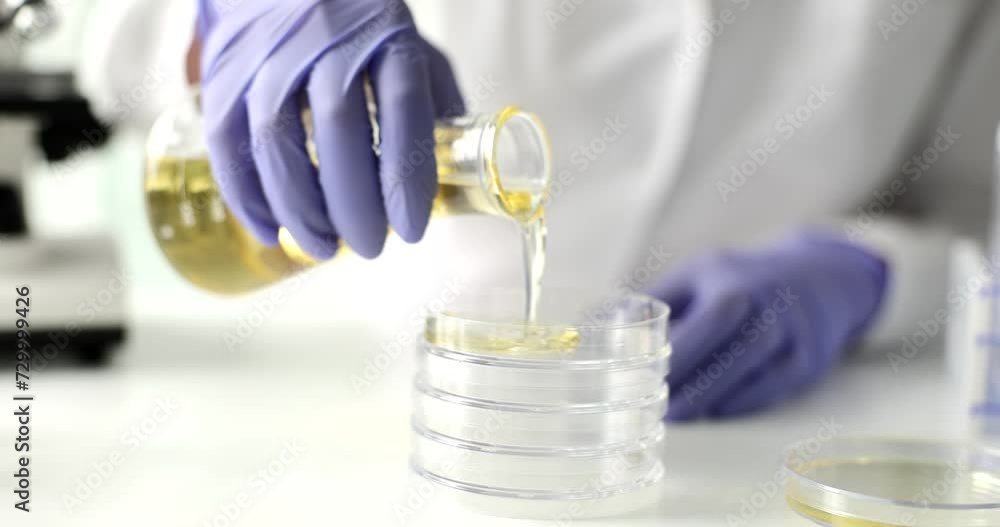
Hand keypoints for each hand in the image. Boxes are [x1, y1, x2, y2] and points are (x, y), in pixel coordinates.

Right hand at [197, 0, 463, 257]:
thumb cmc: (353, 21)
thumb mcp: (405, 42)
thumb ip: (430, 100)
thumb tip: (452, 173)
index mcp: (386, 33)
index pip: (403, 107)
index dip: (406, 176)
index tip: (409, 230)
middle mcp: (327, 39)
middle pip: (338, 129)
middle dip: (353, 203)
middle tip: (368, 247)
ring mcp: (269, 53)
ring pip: (275, 140)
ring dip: (299, 209)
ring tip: (322, 246)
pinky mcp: (223, 70)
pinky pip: (226, 140)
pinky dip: (246, 196)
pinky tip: (270, 229)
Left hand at [648, 232, 887, 419]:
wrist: (816, 277)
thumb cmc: (738, 279)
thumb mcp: (697, 273)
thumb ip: (654, 300)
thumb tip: (601, 327)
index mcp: (733, 284)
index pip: (704, 324)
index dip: (676, 355)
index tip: (645, 375)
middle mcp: (768, 308)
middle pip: (728, 355)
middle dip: (690, 385)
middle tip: (658, 406)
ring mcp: (792, 336)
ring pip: (750, 375)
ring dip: (712, 398)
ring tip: (678, 413)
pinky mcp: (807, 361)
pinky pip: (773, 389)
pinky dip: (742, 402)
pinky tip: (716, 409)